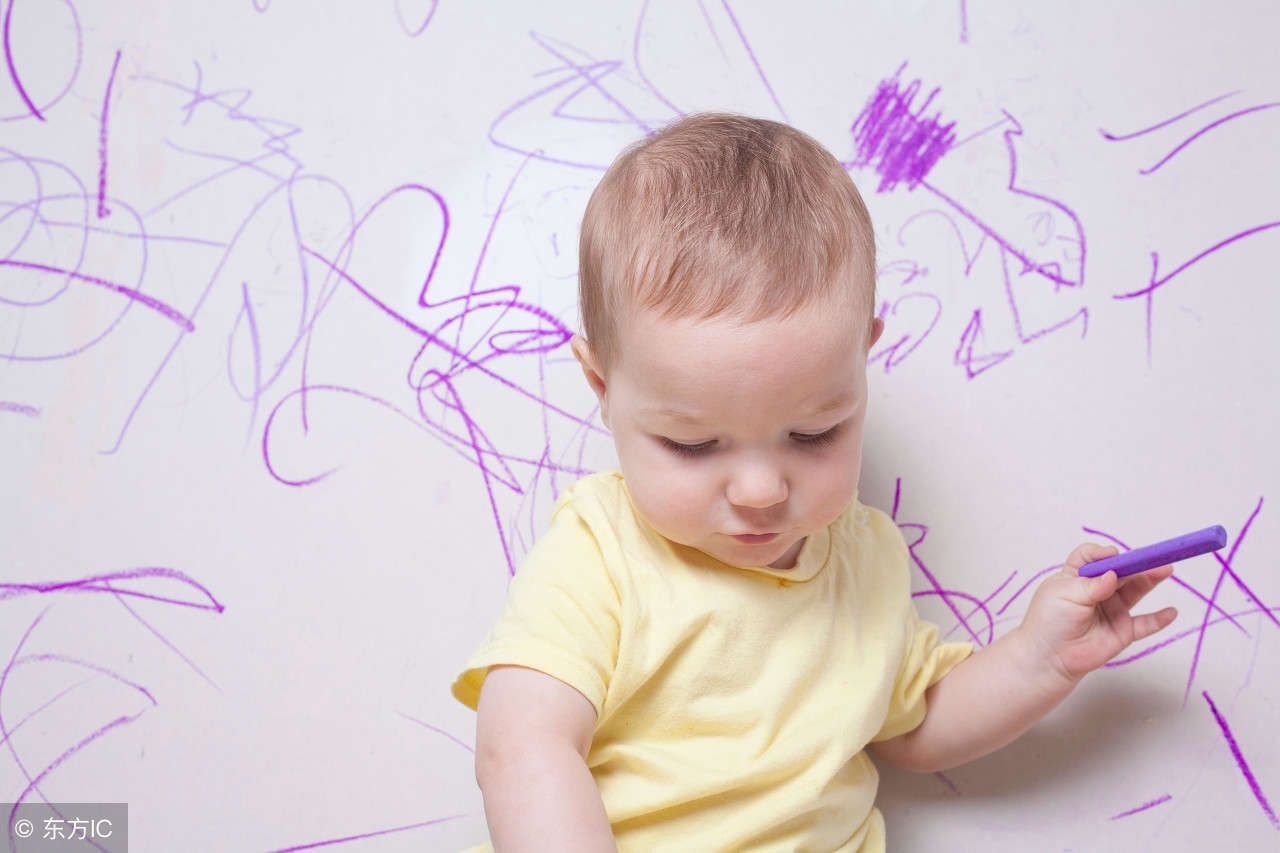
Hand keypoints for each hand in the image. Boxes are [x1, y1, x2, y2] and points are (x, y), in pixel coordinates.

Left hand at [1020, 542, 1177, 682]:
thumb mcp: (1065, 594)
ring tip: (1164, 569)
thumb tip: (1113, 574)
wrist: (1050, 657)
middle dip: (1136, 562)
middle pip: (1120, 571)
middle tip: (1153, 556)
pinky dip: (1159, 619)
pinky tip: (1171, 612)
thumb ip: (1092, 585)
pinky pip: (1144, 624)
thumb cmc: (1050, 620)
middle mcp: (1097, 590)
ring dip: (1150, 580)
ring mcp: (1111, 609)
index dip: (1102, 553)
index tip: (1111, 554)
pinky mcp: (1122, 630)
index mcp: (1077, 576)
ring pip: (1135, 591)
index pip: (1092, 557)